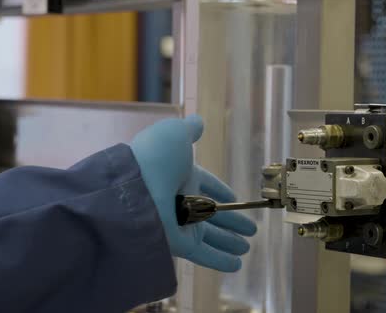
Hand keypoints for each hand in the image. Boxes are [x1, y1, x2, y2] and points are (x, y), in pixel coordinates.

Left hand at [131, 115, 256, 271]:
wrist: (135, 186)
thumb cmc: (156, 157)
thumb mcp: (175, 134)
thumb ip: (190, 129)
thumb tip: (198, 120)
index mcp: (182, 176)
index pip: (206, 185)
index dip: (221, 191)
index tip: (235, 197)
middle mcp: (182, 201)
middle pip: (213, 214)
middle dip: (232, 221)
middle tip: (250, 229)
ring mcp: (181, 224)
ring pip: (211, 236)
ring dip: (230, 242)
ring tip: (247, 248)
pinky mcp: (179, 245)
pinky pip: (204, 254)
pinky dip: (221, 261)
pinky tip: (237, 265)